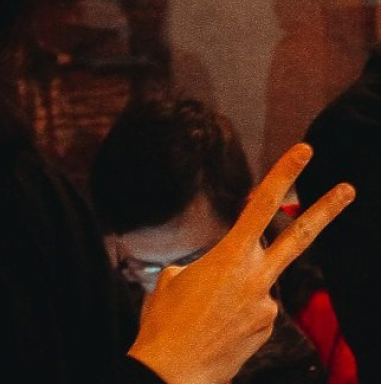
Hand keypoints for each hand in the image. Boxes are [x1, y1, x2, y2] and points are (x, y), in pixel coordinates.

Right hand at [127, 142, 354, 383]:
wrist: (173, 371)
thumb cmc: (165, 322)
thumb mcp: (171, 279)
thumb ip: (199, 266)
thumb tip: (211, 274)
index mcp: (231, 256)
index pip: (262, 204)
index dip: (284, 173)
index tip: (304, 151)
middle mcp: (258, 278)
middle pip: (300, 237)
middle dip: (325, 210)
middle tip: (348, 189)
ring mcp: (267, 306)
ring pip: (259, 282)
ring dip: (235, 289)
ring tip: (202, 313)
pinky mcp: (267, 330)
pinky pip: (253, 309)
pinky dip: (234, 312)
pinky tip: (212, 325)